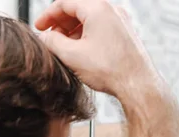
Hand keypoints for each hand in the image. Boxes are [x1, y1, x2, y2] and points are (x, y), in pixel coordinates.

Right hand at [35, 0, 158, 97]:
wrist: (139, 85)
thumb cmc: (111, 70)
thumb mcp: (72, 56)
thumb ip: (52, 42)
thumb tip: (45, 37)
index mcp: (98, 8)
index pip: (65, 2)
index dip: (48, 15)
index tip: (40, 27)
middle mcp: (112, 10)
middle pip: (79, 8)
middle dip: (61, 22)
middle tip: (51, 38)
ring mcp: (122, 21)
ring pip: (91, 18)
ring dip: (74, 30)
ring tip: (65, 47)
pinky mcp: (127, 34)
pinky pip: (102, 27)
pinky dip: (88, 35)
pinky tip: (82, 51)